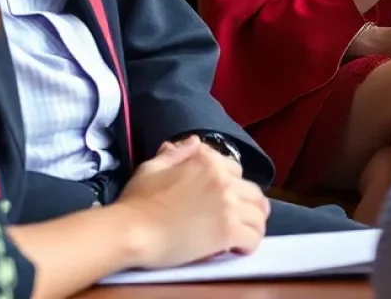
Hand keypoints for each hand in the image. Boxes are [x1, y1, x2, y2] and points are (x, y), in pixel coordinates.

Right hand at [116, 136, 268, 267]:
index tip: (225, 200)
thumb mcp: (154, 166)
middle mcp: (223, 179)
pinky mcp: (227, 230)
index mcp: (208, 161)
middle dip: (249, 204)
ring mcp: (228, 204)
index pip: (236, 171)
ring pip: (259, 213)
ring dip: (254, 223)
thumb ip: (178, 152)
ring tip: (244, 233)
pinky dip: (250, 242)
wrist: (131, 230)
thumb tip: (195, 141)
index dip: (232, 186)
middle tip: (240, 218)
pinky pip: (253, 236)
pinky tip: (240, 247)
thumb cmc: (137, 200)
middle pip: (253, 191)